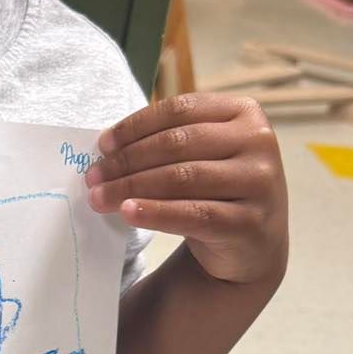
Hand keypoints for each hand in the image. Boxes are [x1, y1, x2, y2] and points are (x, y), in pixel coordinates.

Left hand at [85, 92, 287, 285]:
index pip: (180, 110)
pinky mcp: (249, 222)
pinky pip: (193, 215)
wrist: (253, 243)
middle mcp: (259, 142)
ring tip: (99, 198)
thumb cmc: (217, 189)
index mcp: (245, 113)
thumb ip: (170, 140)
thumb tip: (107, 147)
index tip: (102, 145)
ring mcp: (259, 183)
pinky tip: (127, 213)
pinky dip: (155, 213)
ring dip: (131, 187)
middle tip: (93, 177)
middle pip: (177, 144)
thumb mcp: (204, 153)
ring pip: (182, 178)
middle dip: (126, 161)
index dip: (135, 126)